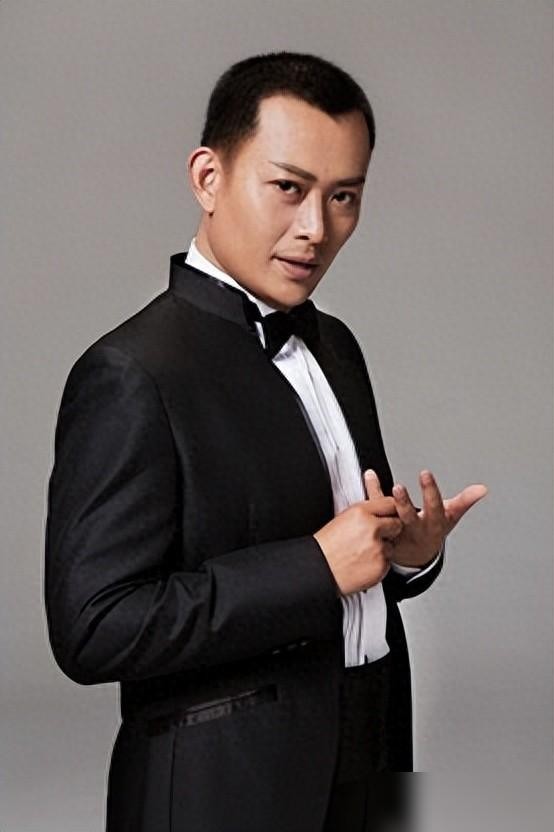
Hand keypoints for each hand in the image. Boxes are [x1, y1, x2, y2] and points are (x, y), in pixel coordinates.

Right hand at [313, 495, 402, 595]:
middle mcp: (371, 528)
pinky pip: (388, 562)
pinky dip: (379, 563)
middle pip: (397, 524)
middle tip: (376, 536)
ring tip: (363, 553)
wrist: (320, 569)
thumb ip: (364, 513)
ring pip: (392, 545)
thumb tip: (378, 510)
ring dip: (383, 549)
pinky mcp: (381, 565)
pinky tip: (363, 563)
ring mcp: (378, 547)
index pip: (389, 504)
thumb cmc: (327, 547)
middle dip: (390, 530)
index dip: (391, 510)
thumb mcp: (342, 519)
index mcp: (360, 513)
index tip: (391, 514)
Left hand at [363, 468, 487, 568]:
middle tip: (398, 488)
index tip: (425, 474)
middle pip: (408, 518)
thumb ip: (465, 501)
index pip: (433, 507)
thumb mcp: (451, 517)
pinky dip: (370, 495)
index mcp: (433, 524)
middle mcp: (414, 529)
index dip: (430, 491)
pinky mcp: (380, 531)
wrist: (415, 556)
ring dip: (379, 499)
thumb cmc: (433, 530)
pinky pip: (373, 513)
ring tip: (374, 479)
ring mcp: (396, 531)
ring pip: (386, 516)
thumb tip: (483, 489)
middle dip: (403, 503)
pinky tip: (369, 476)